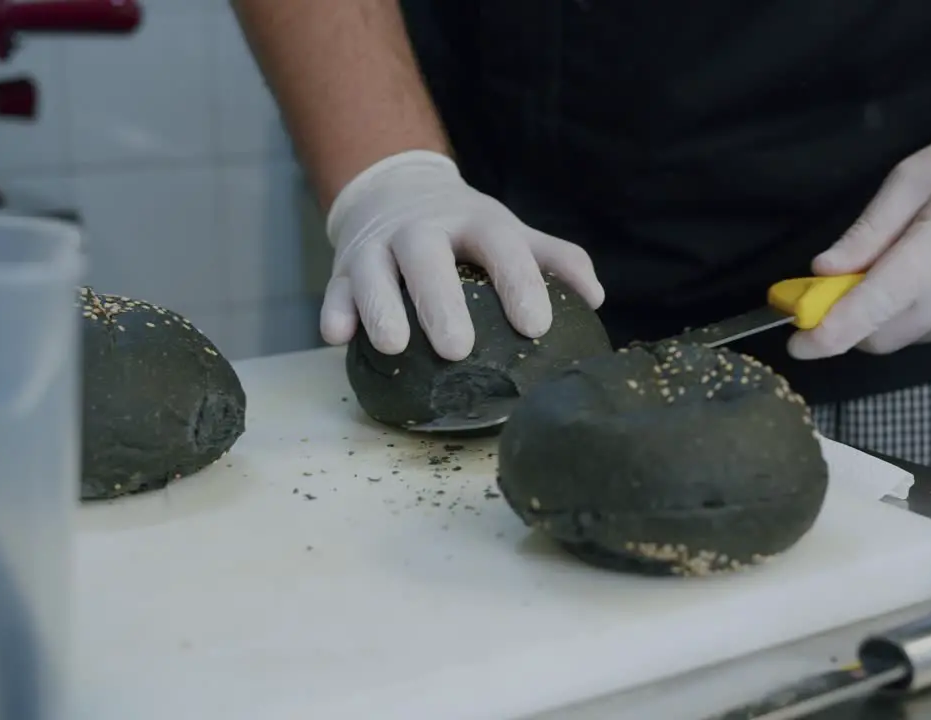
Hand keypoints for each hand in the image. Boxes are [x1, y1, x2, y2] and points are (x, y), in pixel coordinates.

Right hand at [320, 150, 604, 359]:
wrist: (394, 191)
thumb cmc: (465, 228)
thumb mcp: (511, 233)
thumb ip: (555, 260)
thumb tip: (596, 299)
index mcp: (474, 221)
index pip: (501, 246)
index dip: (520, 283)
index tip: (537, 326)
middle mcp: (422, 228)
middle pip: (427, 257)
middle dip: (441, 302)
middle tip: (459, 349)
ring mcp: (378, 247)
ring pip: (374, 272)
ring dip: (380, 307)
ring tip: (395, 346)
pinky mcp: (342, 268)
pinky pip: (334, 289)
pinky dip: (334, 311)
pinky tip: (337, 338)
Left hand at [788, 107, 930, 358]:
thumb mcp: (910, 178)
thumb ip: (866, 232)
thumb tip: (823, 273)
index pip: (878, 306)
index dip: (832, 333)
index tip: (798, 345)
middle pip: (886, 334)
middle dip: (851, 323)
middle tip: (838, 290)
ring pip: (910, 336)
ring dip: (888, 316)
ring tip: (904, 267)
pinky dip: (920, 316)